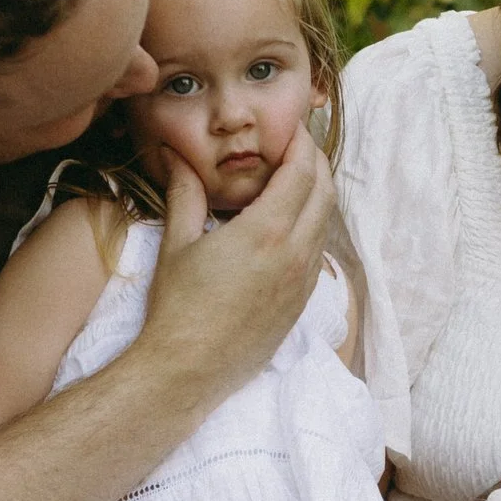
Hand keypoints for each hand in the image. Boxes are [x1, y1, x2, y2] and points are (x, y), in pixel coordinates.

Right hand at [139, 133, 332, 386]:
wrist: (187, 371)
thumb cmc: (177, 308)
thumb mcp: (177, 243)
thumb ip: (184, 193)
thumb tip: (175, 155)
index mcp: (266, 232)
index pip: (302, 172)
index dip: (302, 145)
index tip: (293, 129)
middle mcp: (295, 254)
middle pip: (325, 193)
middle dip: (317, 164)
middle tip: (297, 148)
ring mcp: (303, 282)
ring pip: (325, 224)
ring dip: (317, 196)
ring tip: (293, 181)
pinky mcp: (301, 304)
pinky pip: (318, 254)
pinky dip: (312, 228)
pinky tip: (289, 225)